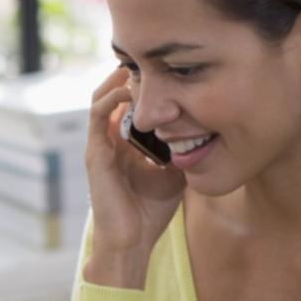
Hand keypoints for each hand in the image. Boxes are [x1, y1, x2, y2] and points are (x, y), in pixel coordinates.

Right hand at [84, 68, 186, 285]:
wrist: (131, 243)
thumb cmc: (150, 213)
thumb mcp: (174, 173)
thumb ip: (180, 149)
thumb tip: (205, 130)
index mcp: (126, 144)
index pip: (130, 102)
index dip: (145, 83)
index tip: (167, 68)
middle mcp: (110, 140)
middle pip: (114, 92)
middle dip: (132, 73)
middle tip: (154, 58)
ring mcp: (100, 145)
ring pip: (102, 97)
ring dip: (120, 79)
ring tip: (142, 67)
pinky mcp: (95, 153)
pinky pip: (98, 115)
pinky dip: (113, 97)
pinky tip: (132, 89)